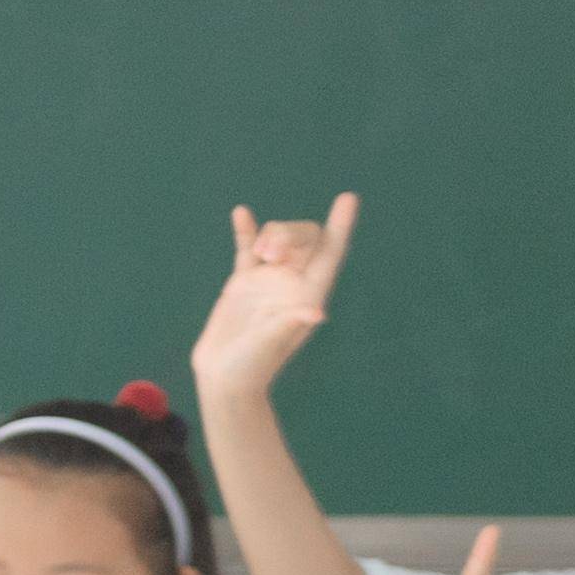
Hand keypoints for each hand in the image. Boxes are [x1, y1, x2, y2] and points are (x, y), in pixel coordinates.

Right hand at [188, 194, 360, 398]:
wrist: (225, 377)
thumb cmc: (253, 366)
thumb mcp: (272, 344)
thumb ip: (291, 323)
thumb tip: (316, 312)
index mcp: (309, 295)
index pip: (331, 253)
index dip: (341, 226)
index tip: (348, 198)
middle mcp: (292, 284)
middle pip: (303, 239)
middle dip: (288, 235)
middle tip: (271, 254)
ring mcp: (268, 281)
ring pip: (276, 238)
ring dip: (269, 235)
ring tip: (259, 256)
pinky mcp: (243, 283)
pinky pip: (246, 249)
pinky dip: (245, 231)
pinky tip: (241, 213)